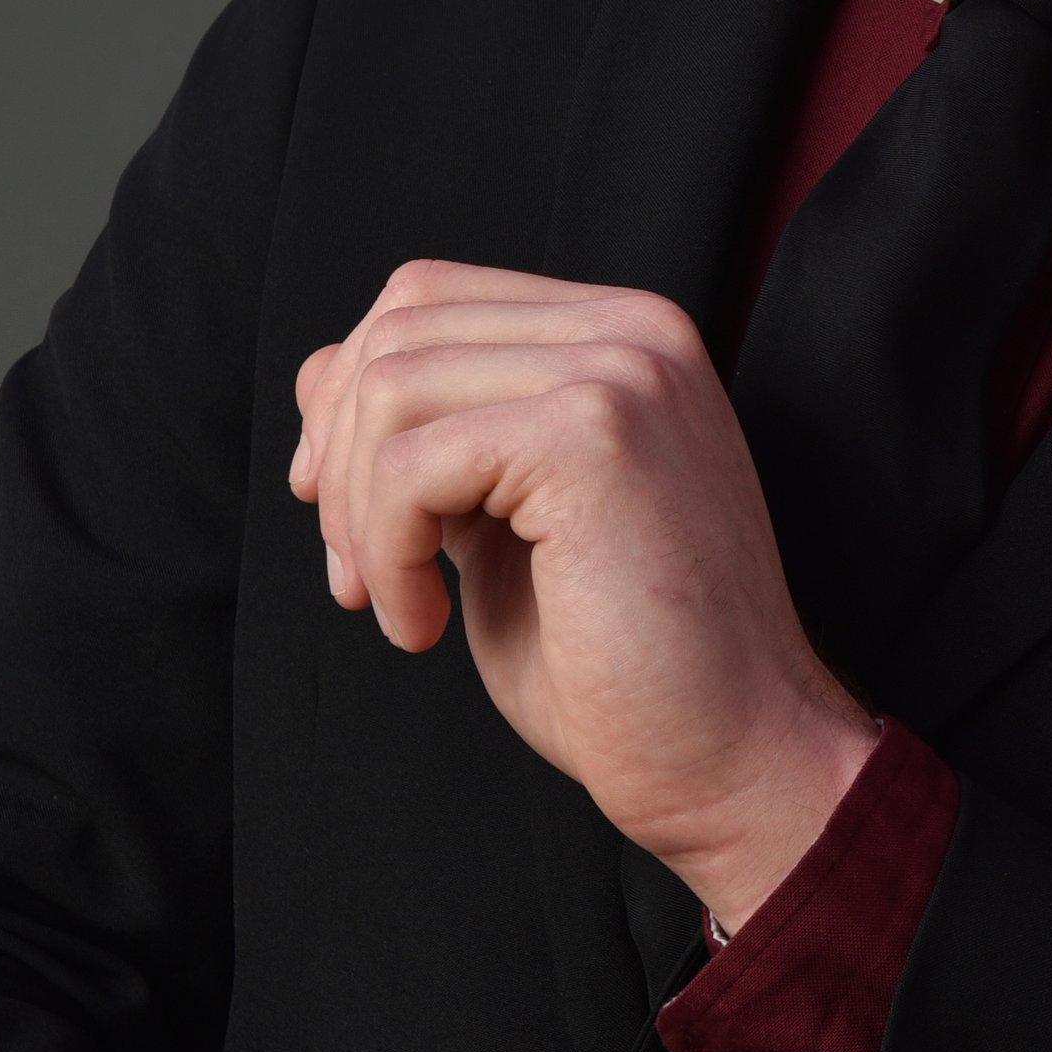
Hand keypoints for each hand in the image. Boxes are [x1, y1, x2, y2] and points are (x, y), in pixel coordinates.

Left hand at [291, 260, 873, 924]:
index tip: (343, 517)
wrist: (734, 754)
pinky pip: (410, 464)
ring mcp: (622, 371)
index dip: (350, 400)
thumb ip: (434, 436)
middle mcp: (634, 330)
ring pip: (390, 387)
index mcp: (622, 337)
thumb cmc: (622, 663)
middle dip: (340, 455)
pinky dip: (388, 555)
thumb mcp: (500, 521)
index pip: (428, 297)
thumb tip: (317, 376)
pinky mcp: (594, 434)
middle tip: (358, 576)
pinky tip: (426, 624)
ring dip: (359, 515)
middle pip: (401, 324)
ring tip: (400, 605)